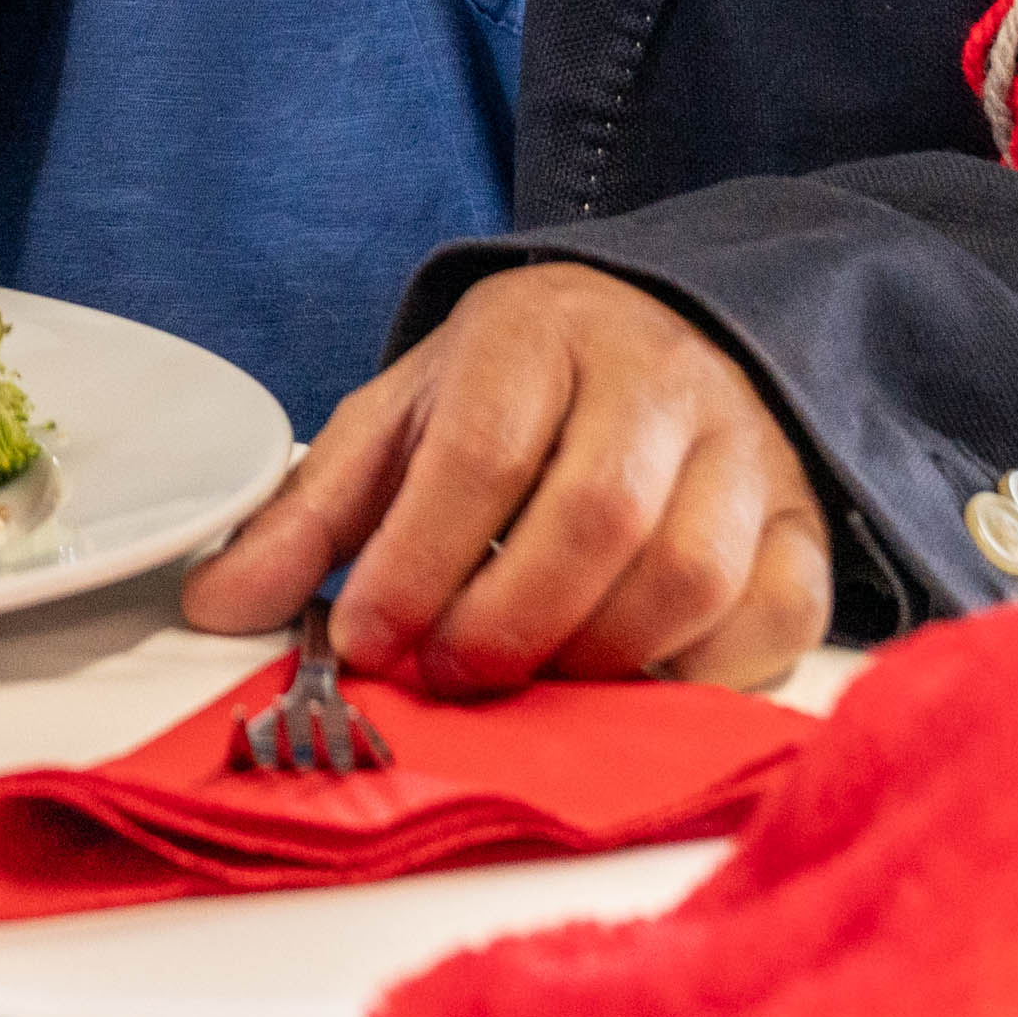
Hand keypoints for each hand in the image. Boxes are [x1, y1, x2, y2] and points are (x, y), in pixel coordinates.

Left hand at [176, 265, 832, 695]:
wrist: (667, 335)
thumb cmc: (521, 392)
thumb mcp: (405, 420)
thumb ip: (314, 516)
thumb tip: (214, 605)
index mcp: (538, 335)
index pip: (480, 449)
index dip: (418, 560)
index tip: (366, 639)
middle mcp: (655, 379)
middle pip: (594, 517)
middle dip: (505, 622)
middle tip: (448, 676)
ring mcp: (745, 449)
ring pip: (687, 573)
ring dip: (594, 656)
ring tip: (530, 678)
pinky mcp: (804, 522)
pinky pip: (773, 617)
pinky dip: (697, 674)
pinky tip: (629, 681)